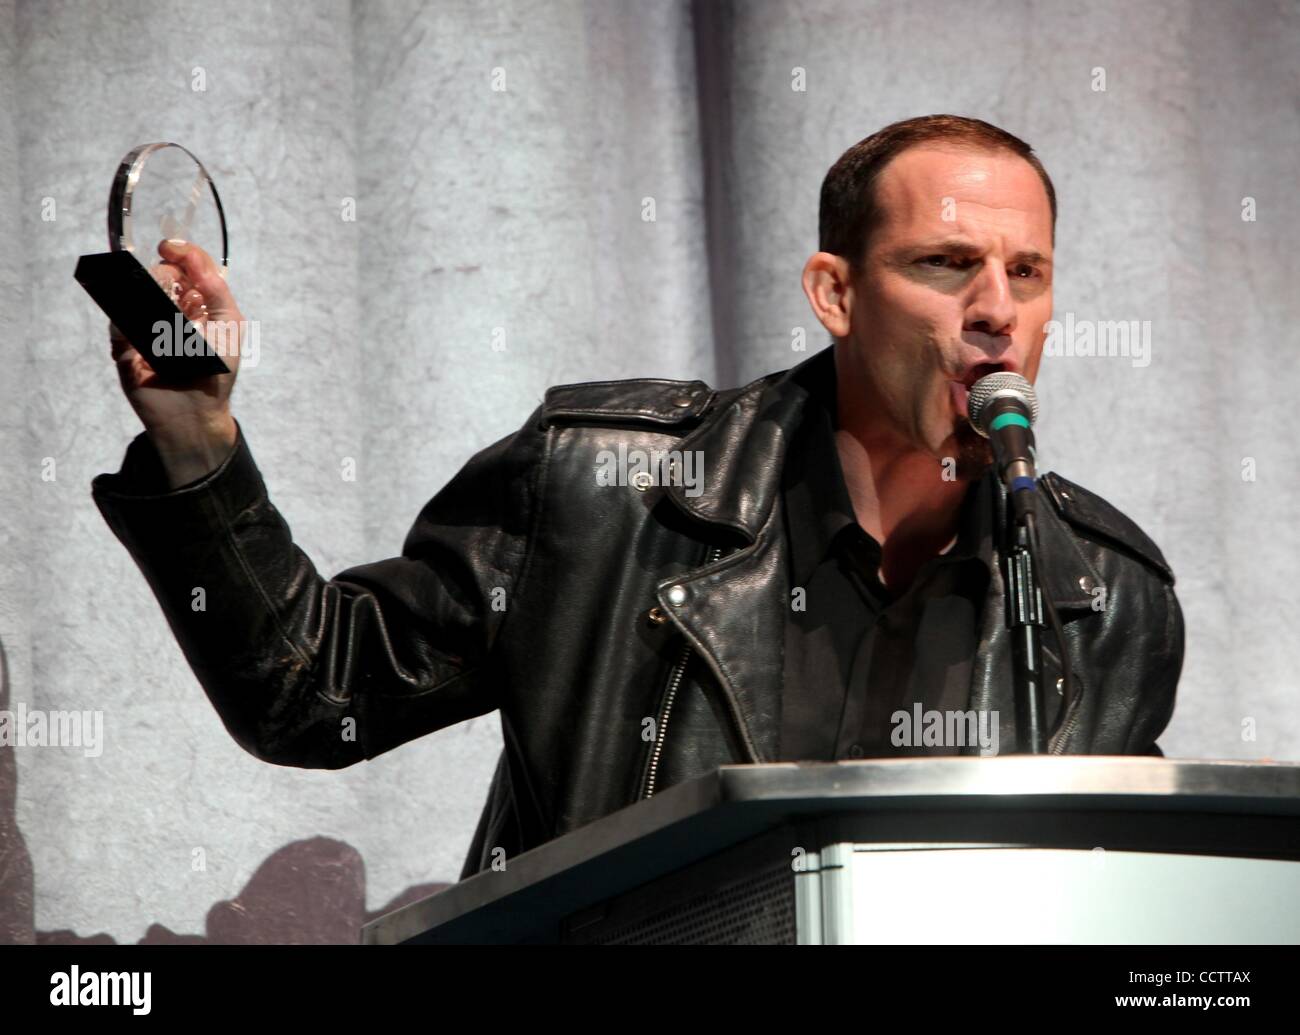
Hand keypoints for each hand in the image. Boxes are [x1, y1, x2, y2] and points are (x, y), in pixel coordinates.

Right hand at [109, 239, 244, 482]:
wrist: (196, 414)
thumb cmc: (217, 371)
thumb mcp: (230, 328)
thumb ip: (218, 292)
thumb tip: (197, 262)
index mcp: (195, 302)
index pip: (184, 265)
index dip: (180, 252)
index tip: (171, 248)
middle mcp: (167, 309)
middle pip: (158, 274)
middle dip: (165, 275)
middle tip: (175, 295)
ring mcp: (143, 326)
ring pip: (132, 293)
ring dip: (145, 295)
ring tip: (165, 319)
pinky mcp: (124, 348)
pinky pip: (117, 327)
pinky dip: (127, 325)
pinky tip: (144, 338)